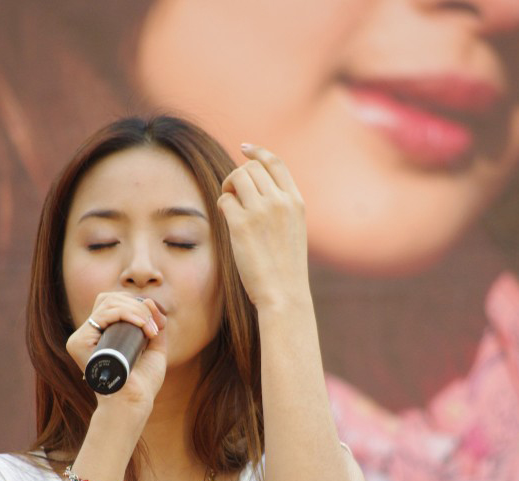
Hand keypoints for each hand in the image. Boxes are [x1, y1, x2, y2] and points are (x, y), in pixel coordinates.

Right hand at [66, 293, 167, 410]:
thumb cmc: (143, 382)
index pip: (113, 302)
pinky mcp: (78, 343)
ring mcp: (82, 337)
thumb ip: (155, 326)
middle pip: (109, 298)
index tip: (154, 322)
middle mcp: (89, 334)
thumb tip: (149, 301)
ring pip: (108, 304)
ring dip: (135, 311)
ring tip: (150, 330)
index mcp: (102, 334)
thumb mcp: (154, 348)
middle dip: (137, 306)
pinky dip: (125, 314)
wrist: (134, 402)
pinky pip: (102, 315)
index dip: (134, 304)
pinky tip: (140, 324)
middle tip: (154, 326)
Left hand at [217, 144, 310, 310]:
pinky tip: (227, 220)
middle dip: (238, 176)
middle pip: (251, 168)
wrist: (284, 294)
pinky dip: (222, 205)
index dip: (258, 152)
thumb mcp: (293, 230)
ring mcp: (262, 212)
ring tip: (229, 205)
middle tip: (232, 193)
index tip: (245, 148)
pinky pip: (225, 199)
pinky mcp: (242, 225)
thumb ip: (281, 206)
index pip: (276, 163)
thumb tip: (255, 186)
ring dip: (227, 187)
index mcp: (296, 202)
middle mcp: (281, 202)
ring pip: (237, 178)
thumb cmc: (286, 268)